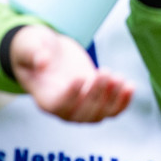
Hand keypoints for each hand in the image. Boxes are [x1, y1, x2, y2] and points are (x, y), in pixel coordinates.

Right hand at [9, 25, 132, 121]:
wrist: (52, 53)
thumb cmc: (37, 49)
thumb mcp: (30, 45)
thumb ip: (34, 52)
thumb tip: (42, 61)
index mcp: (45, 99)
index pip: (59, 106)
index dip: (71, 95)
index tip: (80, 77)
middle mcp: (63, 110)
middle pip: (82, 113)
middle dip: (96, 93)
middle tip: (104, 71)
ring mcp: (81, 110)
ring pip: (99, 114)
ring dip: (112, 98)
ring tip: (118, 77)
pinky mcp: (97, 102)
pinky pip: (112, 111)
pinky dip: (123, 102)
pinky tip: (130, 85)